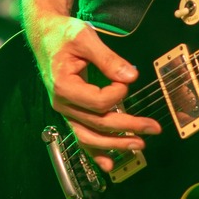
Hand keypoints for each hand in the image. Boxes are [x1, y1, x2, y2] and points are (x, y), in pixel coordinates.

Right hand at [25, 10, 161, 171]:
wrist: (45, 35)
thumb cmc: (63, 34)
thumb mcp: (85, 38)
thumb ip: (108, 58)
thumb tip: (131, 77)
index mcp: (63, 86)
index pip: (99, 102)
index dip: (119, 94)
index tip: (127, 79)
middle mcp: (62, 104)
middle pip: (99, 124)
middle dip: (128, 127)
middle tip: (153, 128)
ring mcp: (65, 111)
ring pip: (90, 137)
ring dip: (116, 144)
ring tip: (139, 145)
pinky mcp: (71, 112)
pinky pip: (82, 137)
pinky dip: (95, 153)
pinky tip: (109, 164)